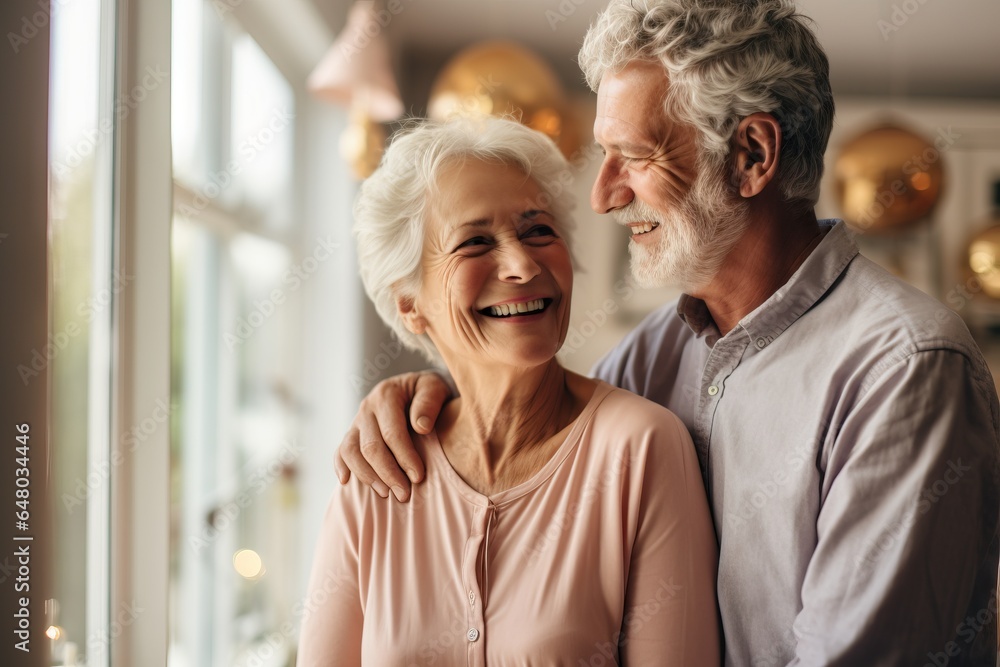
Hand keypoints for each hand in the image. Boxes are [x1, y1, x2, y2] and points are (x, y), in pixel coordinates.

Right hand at [335, 371, 450, 501]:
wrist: (416, 387)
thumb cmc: (429, 392)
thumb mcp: (435, 387)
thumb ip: (429, 402)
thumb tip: (421, 427)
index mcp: (387, 395)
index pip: (392, 432)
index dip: (404, 457)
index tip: (418, 477)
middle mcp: (367, 407)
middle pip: (370, 446)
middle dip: (387, 473)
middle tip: (404, 495)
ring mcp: (357, 421)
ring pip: (351, 451)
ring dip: (367, 475)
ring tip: (385, 493)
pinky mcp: (353, 433)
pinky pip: (340, 451)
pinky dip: (340, 466)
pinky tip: (347, 482)